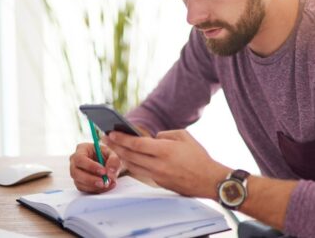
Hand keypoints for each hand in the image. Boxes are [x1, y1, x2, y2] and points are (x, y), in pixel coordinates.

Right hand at [69, 142, 121, 192]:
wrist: (104, 163)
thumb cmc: (105, 155)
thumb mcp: (112, 154)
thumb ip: (113, 160)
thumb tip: (110, 172)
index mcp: (81, 149)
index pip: (80, 158)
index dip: (91, 166)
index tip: (103, 171)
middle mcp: (74, 162)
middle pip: (75, 173)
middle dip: (91, 179)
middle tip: (104, 182)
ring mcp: (75, 173)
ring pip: (79, 183)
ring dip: (94, 186)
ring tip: (107, 184)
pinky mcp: (79, 182)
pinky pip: (84, 189)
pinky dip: (95, 190)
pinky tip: (105, 187)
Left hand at [104, 129, 230, 198]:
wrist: (209, 180)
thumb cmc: (198, 156)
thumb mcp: (184, 136)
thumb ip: (164, 135)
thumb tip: (152, 138)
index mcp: (164, 150)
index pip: (136, 144)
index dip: (121, 138)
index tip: (110, 132)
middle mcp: (158, 164)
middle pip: (130, 155)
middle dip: (115, 146)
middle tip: (105, 137)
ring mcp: (157, 176)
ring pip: (132, 166)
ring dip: (121, 156)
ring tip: (113, 146)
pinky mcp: (159, 183)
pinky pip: (141, 172)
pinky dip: (132, 164)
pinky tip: (128, 157)